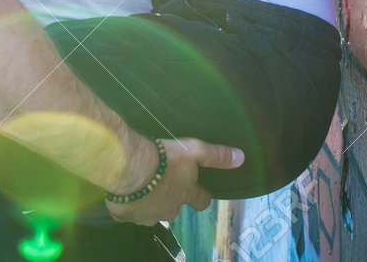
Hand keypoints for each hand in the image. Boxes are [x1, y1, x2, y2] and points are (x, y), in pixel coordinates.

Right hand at [105, 137, 243, 225]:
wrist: (128, 168)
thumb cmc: (163, 158)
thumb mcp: (193, 151)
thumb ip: (216, 156)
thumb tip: (241, 158)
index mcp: (186, 194)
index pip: (202, 201)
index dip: (201, 194)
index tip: (199, 188)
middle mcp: (170, 209)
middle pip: (175, 206)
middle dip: (172, 196)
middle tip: (164, 179)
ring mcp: (147, 215)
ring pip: (153, 210)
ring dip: (151, 200)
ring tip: (143, 183)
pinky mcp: (126, 215)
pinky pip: (130, 211)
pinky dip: (130, 202)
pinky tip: (125, 190)